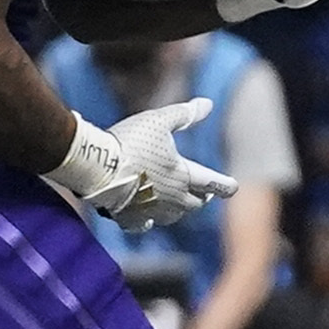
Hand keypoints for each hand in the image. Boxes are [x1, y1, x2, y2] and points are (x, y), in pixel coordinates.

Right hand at [45, 99, 239, 232]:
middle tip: (203, 193)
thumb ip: (185, 114)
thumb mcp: (159, 120)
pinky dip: (149, 222)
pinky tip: (149, 220)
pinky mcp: (130, 217)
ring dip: (180, 210)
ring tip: (179, 204)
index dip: (225, 185)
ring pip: (174, 216)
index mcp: (183, 174)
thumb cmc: (130, 140)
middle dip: (201, 197)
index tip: (232, 187)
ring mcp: (151, 209)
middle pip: (194, 203)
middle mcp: (172, 196)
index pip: (212, 183)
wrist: (96, 165)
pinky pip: (145, 225)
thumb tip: (208, 104)